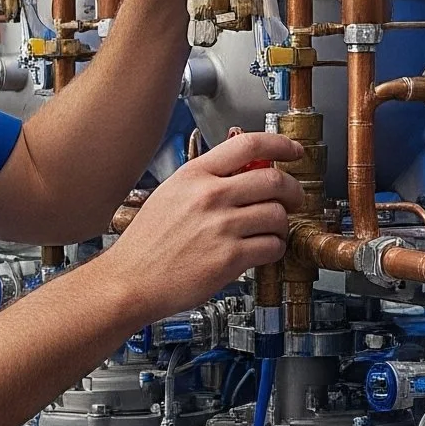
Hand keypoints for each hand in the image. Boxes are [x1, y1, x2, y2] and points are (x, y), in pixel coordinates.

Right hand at [107, 130, 301, 315]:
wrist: (130, 281)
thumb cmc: (147, 243)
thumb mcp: (171, 194)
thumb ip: (206, 180)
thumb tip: (244, 171)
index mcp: (194, 175)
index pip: (248, 144)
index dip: (280, 145)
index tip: (294, 150)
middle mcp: (209, 196)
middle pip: (273, 180)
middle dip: (293, 190)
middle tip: (294, 198)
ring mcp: (221, 227)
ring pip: (278, 215)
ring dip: (283, 225)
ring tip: (271, 231)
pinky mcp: (230, 258)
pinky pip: (273, 246)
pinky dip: (275, 249)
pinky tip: (262, 251)